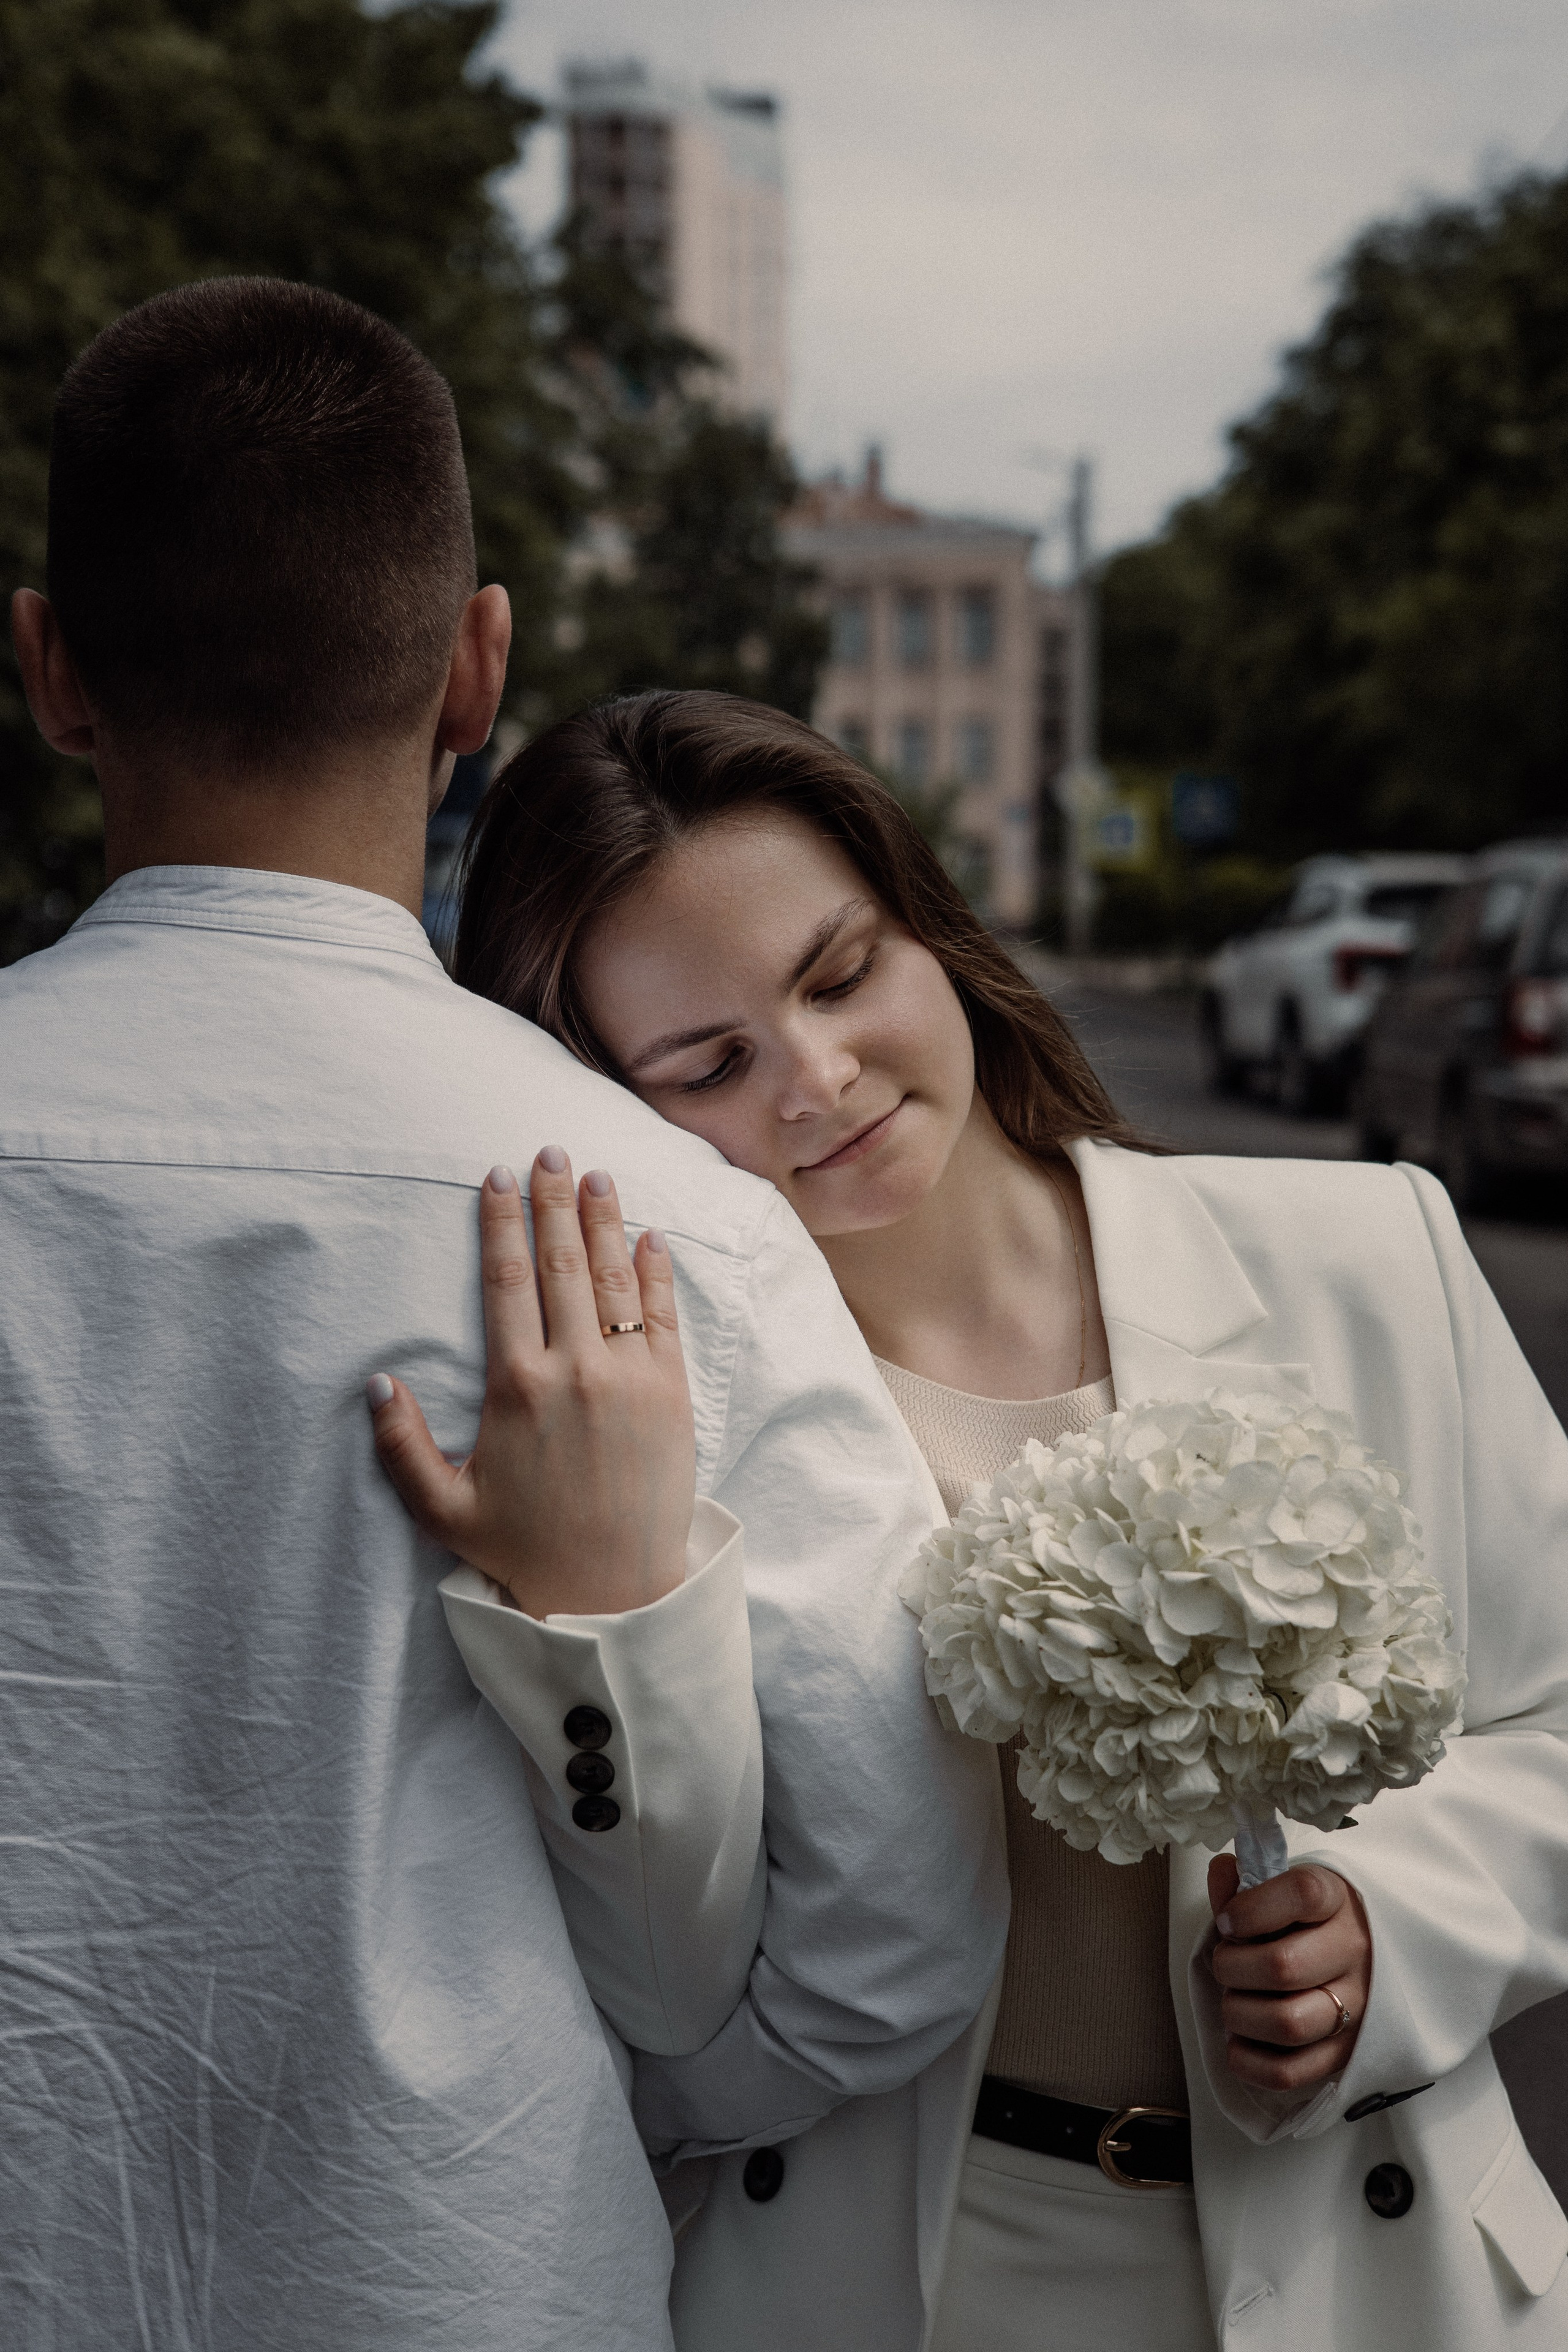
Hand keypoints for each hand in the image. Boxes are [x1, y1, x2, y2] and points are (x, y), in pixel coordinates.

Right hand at [367, 1148, 695, 1617]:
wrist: (614, 1591)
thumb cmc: (525, 1551)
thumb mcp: (443, 1509)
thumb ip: (402, 1447)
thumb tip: (378, 1383)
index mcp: (517, 1385)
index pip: (506, 1281)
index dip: (501, 1223)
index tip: (498, 1178)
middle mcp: (576, 1369)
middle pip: (561, 1263)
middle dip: (554, 1200)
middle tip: (551, 1152)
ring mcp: (630, 1377)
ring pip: (615, 1278)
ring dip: (605, 1221)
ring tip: (598, 1175)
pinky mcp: (673, 1393)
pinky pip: (664, 1315)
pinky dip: (658, 1271)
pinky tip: (650, 1237)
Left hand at [1207, 1855, 1372, 2093]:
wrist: (1363, 1955)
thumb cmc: (1308, 1921)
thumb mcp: (1283, 1890)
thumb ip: (1245, 1884)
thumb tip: (1222, 1871)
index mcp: (1338, 1901)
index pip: (1301, 1895)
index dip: (1250, 1908)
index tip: (1227, 1919)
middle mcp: (1355, 1954)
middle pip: (1283, 1967)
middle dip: (1232, 1968)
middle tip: (1225, 1965)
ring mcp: (1357, 2009)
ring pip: (1287, 2023)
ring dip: (1240, 2015)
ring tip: (1235, 2002)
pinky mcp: (1346, 2055)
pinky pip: (1289, 2072)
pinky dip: (1249, 2062)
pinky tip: (1241, 2040)